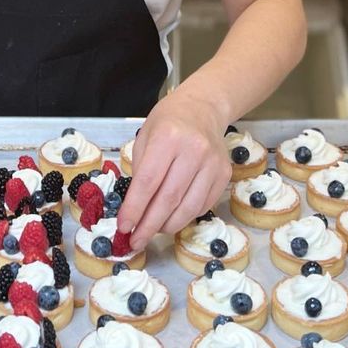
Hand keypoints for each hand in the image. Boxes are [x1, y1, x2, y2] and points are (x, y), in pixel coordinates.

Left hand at [115, 88, 230, 250]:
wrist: (203, 108)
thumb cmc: (169, 121)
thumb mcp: (145, 136)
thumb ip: (140, 168)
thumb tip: (133, 208)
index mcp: (168, 137)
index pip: (148, 182)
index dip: (134, 209)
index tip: (123, 226)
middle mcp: (194, 150)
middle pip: (168, 199)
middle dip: (149, 225)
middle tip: (135, 240)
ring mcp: (213, 164)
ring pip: (188, 208)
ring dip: (167, 226)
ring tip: (153, 230)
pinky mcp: (224, 175)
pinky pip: (202, 206)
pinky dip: (185, 217)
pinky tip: (172, 217)